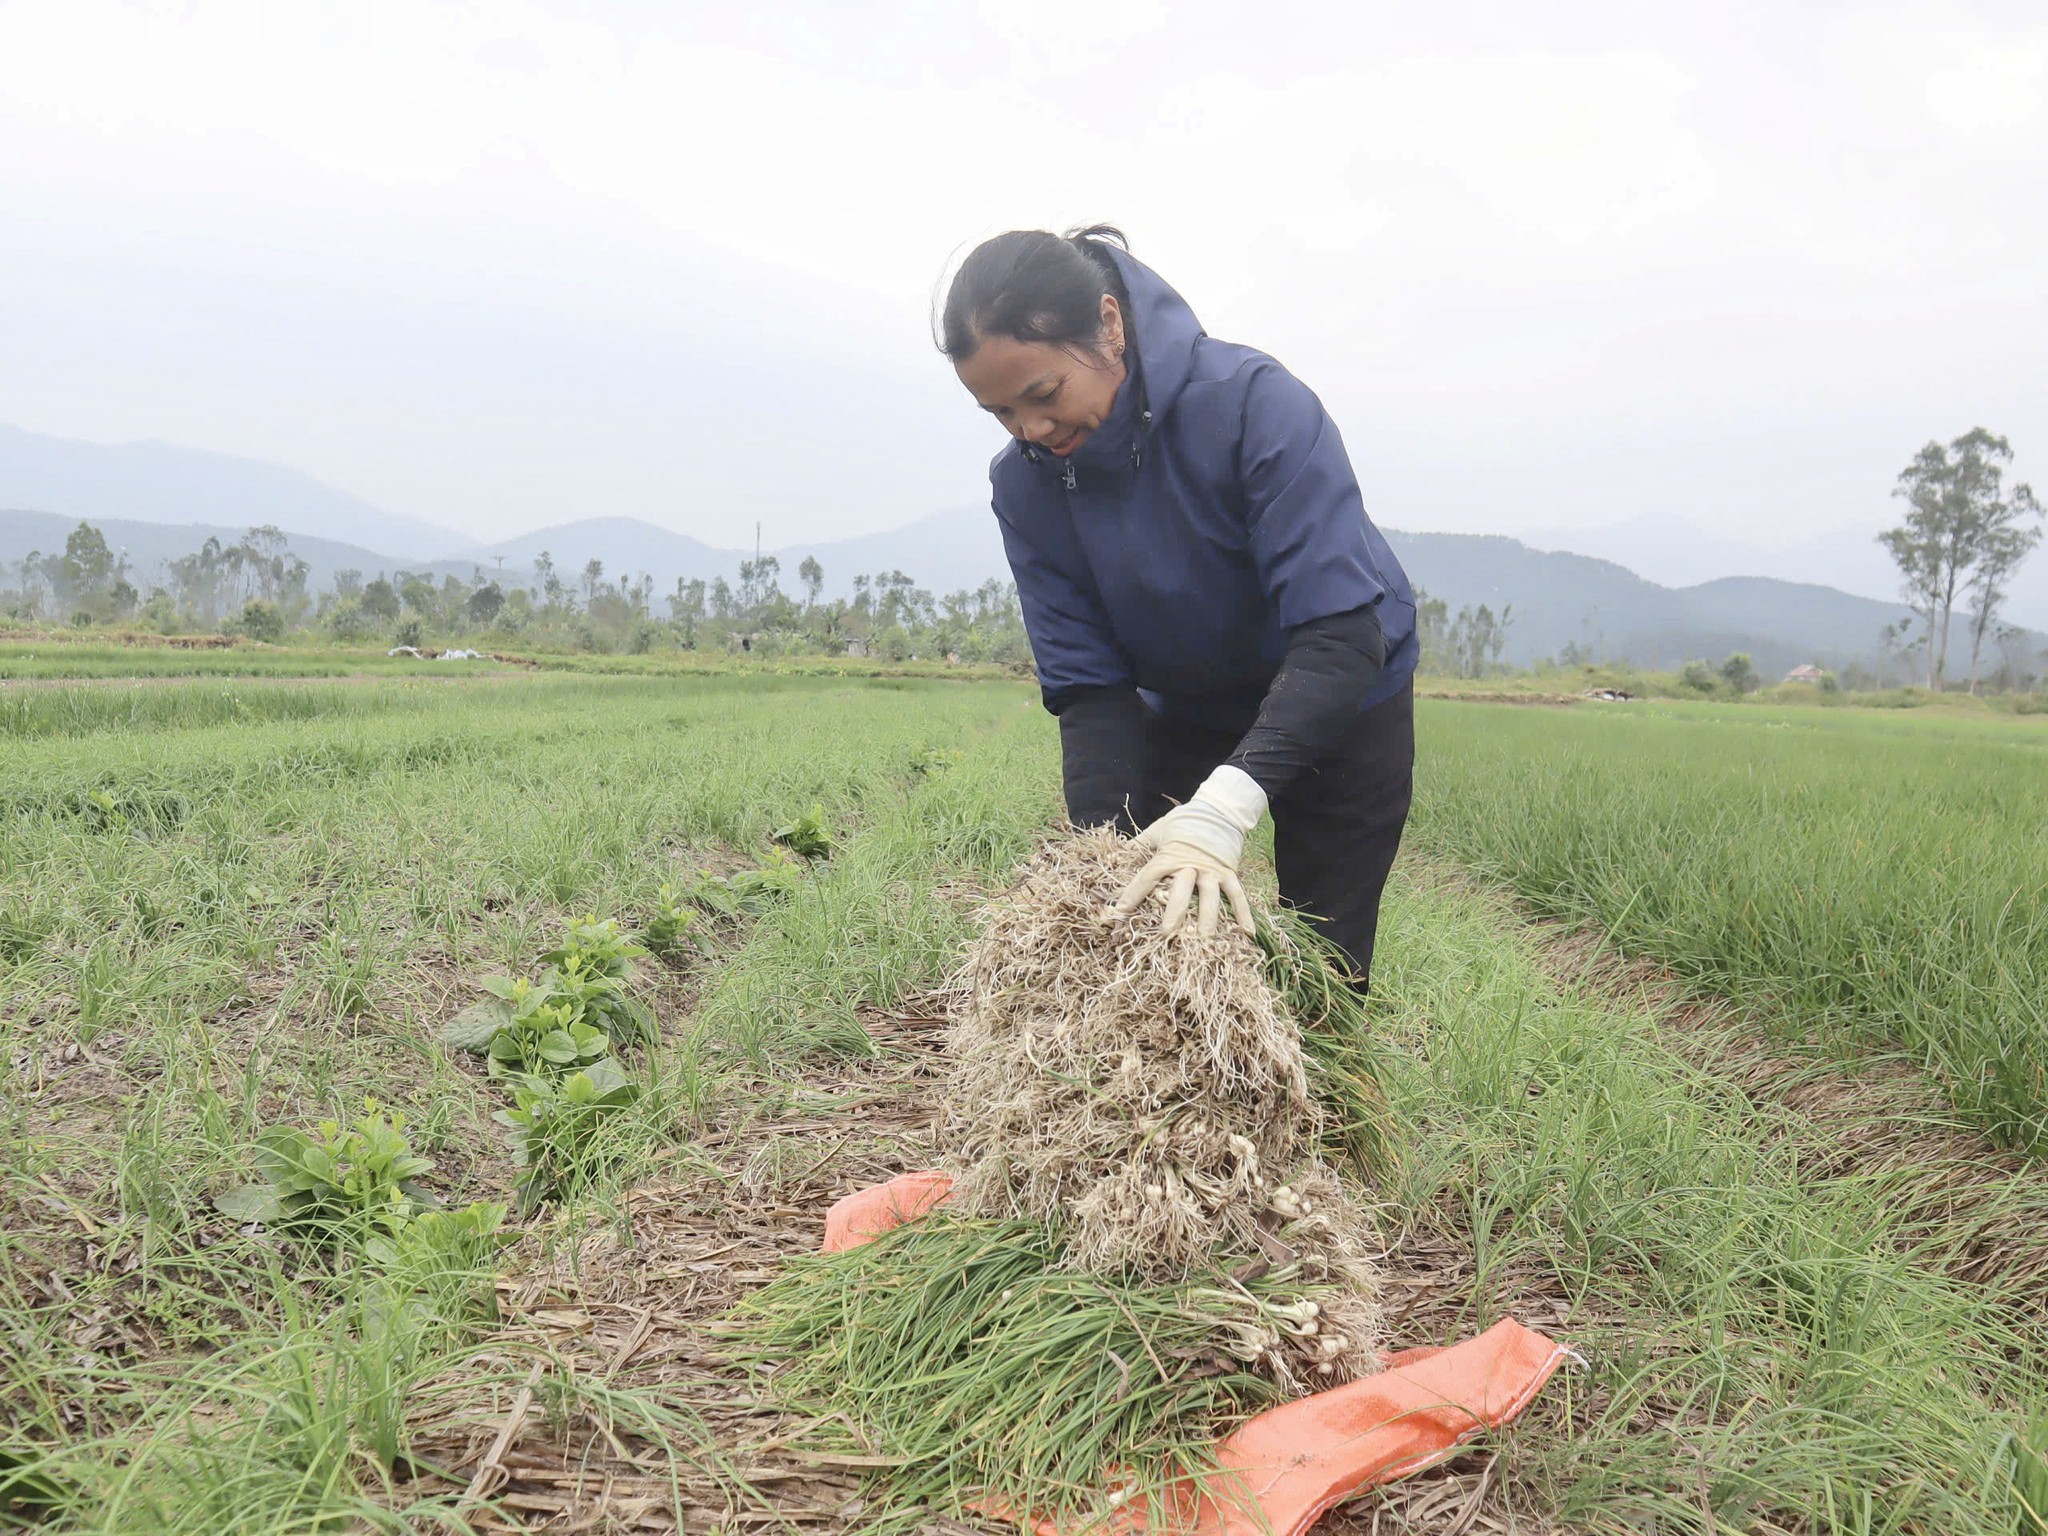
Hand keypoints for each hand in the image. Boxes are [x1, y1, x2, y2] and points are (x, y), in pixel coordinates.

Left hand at [1112, 766, 1267, 936]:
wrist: (1217, 810)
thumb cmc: (1183, 822)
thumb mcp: (1157, 830)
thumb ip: (1138, 845)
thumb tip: (1113, 856)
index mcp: (1169, 856)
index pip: (1148, 876)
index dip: (1133, 893)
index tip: (1120, 911)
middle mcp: (1190, 865)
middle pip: (1181, 890)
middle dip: (1174, 911)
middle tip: (1167, 932)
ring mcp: (1212, 871)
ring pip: (1210, 897)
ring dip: (1207, 919)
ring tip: (1204, 940)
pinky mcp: (1230, 873)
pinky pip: (1237, 895)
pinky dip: (1243, 914)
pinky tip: (1247, 933)